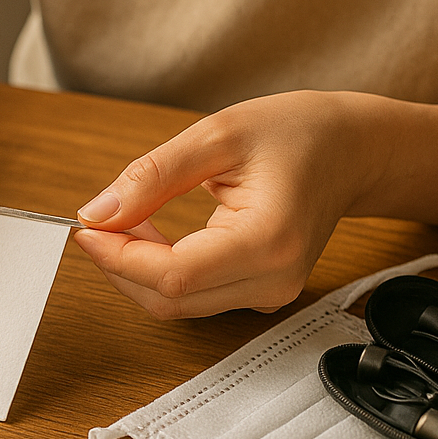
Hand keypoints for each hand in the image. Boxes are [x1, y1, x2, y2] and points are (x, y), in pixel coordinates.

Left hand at [72, 91, 374, 318]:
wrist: (351, 150)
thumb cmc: (297, 133)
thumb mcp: (218, 134)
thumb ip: (153, 176)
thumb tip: (99, 212)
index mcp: (268, 241)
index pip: (173, 275)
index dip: (118, 257)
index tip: (86, 227)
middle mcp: (273, 280)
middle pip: (170, 300)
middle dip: (120, 264)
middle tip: (98, 220)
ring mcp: (269, 293)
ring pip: (177, 305)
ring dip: (137, 269)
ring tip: (127, 220)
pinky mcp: (259, 293)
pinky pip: (194, 297)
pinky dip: (160, 272)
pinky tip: (152, 235)